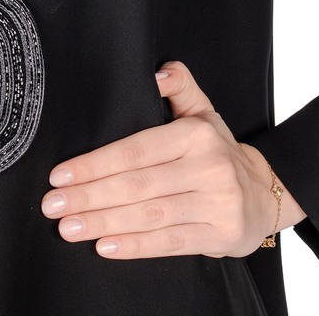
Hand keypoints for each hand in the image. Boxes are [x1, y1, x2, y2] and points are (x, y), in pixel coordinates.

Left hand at [40, 60, 301, 258]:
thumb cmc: (220, 152)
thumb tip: (157, 71)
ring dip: (104, 222)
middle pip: (138, 184)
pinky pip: (171, 242)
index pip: (138, 149)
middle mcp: (209, 166)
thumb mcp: (204, 112)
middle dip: (90, 196)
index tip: (61, 175)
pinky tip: (105, 247)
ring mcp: (217, 202)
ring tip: (69, 228)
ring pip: (151, 214)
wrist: (265, 192)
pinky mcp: (220, 234)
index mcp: (197, 134)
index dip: (97, 163)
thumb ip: (180, 87)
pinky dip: (136, 247)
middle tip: (53, 206)